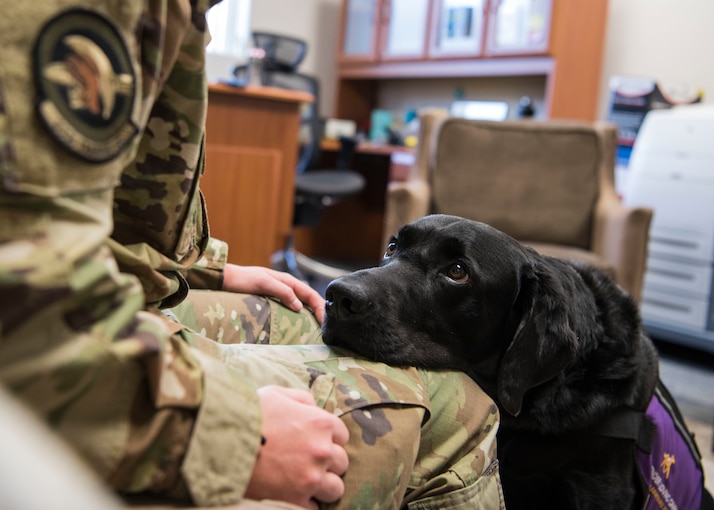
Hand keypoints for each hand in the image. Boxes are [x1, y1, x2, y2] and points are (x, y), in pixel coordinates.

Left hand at [222, 264, 324, 322]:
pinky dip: (301, 316)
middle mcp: (287, 287)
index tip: (325, 321)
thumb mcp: (263, 283)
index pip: (310, 294)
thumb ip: (282, 292)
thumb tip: (300, 306)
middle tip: (326, 328)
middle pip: (310, 300)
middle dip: (320, 312)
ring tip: (318, 328)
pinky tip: (302, 325)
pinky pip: (293, 308)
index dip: (320, 307)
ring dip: (312, 314)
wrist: (226, 280)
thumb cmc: (243, 280)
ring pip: (303, 304)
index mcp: (288, 281)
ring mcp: (281, 293)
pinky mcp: (275, 300)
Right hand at [245, 386, 348, 508]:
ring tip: (306, 480)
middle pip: (341, 462)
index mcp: (320, 423)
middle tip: (307, 461)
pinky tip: (292, 492)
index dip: (328, 437)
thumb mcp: (275, 394)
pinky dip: (305, 502)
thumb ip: (300, 398)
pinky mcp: (295, 499)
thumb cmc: (247, 414)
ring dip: (323, 485)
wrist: (220, 442)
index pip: (342, 435)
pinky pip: (314, 507)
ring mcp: (310, 477)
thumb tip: (312, 407)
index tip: (314, 441)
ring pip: (335, 488)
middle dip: (327, 461)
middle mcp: (321, 450)